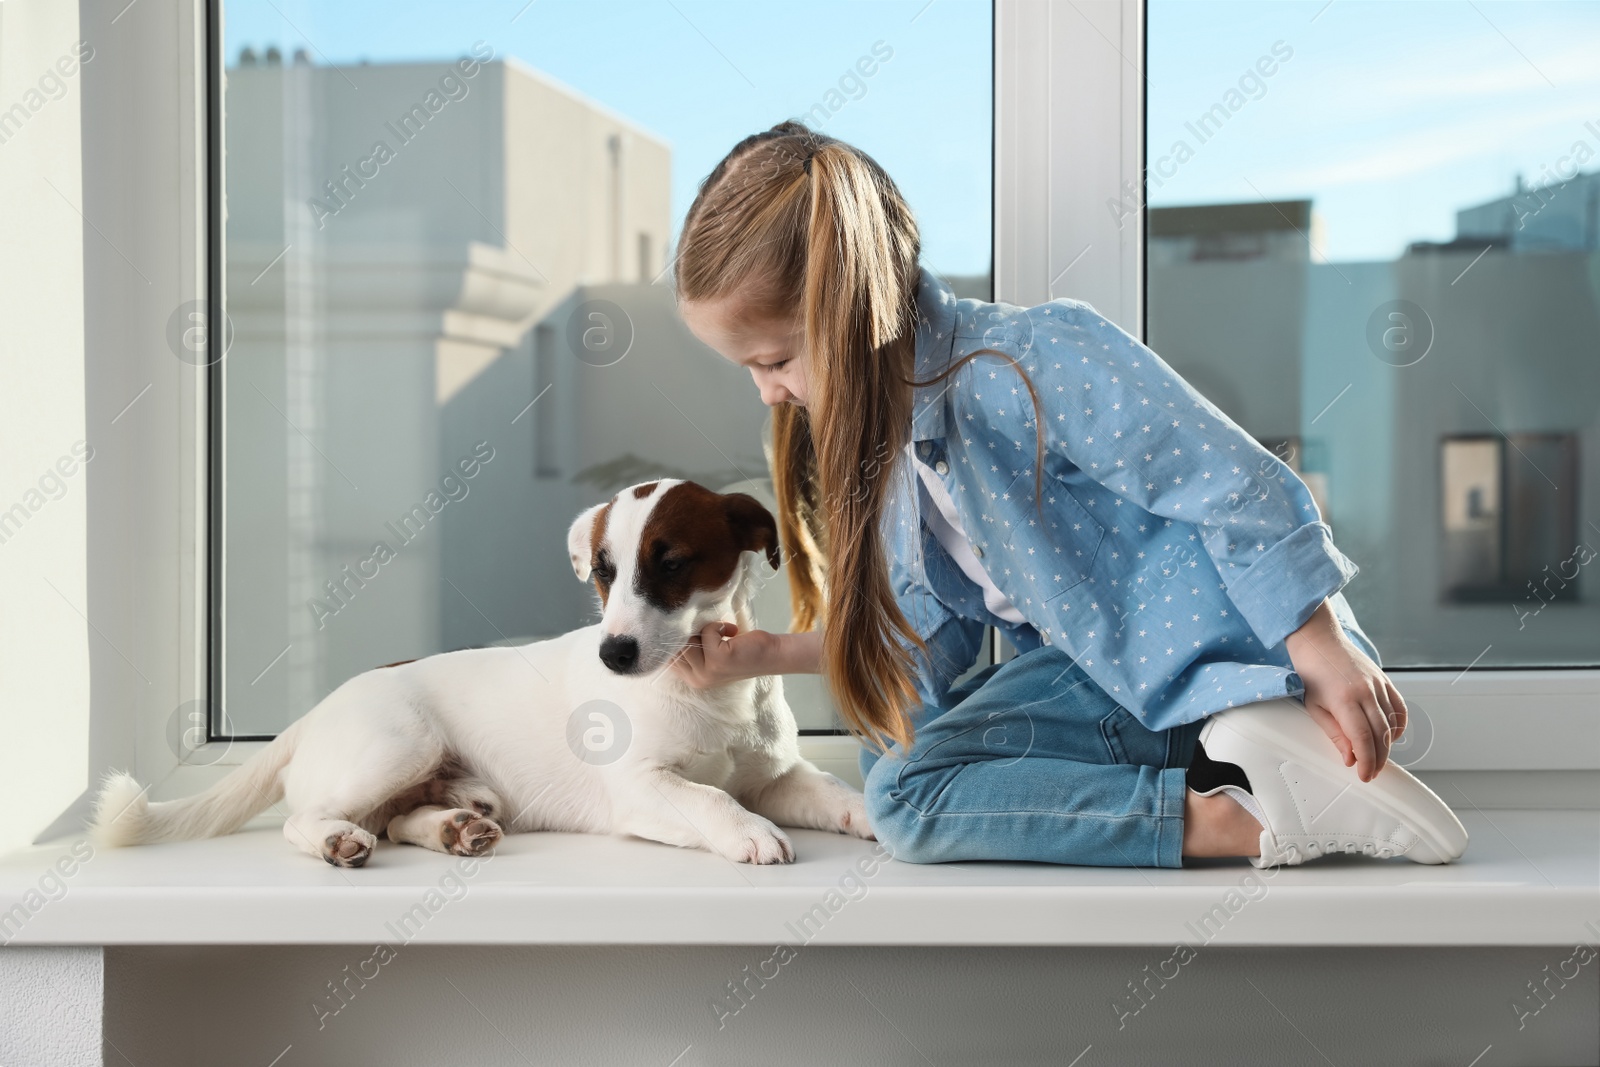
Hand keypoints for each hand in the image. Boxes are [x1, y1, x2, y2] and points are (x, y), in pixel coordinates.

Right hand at [671, 622, 779, 687]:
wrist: (770, 655)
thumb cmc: (739, 649)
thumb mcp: (709, 652)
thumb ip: (690, 646)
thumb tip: (668, 626)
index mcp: (692, 678)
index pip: (667, 658)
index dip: (674, 639)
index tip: (684, 628)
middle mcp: (697, 679)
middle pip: (675, 646)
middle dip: (690, 632)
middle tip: (710, 632)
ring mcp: (707, 672)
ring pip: (689, 639)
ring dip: (705, 628)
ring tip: (722, 632)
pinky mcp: (718, 661)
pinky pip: (707, 632)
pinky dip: (718, 626)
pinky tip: (731, 632)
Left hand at [1284, 600, 1407, 782]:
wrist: (1319, 640)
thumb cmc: (1311, 672)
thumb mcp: (1314, 706)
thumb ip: (1334, 733)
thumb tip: (1349, 758)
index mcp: (1343, 699)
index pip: (1362, 738)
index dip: (1365, 760)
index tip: (1364, 775)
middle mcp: (1365, 691)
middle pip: (1381, 734)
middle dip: (1378, 759)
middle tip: (1371, 772)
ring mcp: (1378, 684)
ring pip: (1392, 723)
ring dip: (1388, 745)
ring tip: (1378, 758)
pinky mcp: (1385, 680)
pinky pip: (1399, 708)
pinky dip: (1398, 726)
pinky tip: (1390, 736)